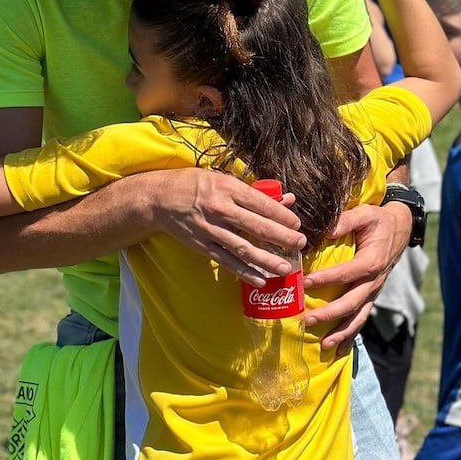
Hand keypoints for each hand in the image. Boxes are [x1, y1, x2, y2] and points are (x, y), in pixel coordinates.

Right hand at [150, 169, 306, 286]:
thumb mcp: (223, 180)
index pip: (262, 204)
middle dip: (283, 237)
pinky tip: (260, 279)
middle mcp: (220, 209)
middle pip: (258, 227)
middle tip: (300, 244)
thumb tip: (285, 200)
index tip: (297, 224)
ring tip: (286, 268)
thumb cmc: (195, 185)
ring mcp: (210, 230)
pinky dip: (244, 272)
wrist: (160, 198)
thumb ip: (254, 192)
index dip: (283, 216)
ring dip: (267, 260)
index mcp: (228, 189)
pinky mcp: (202, 246)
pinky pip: (227, 261)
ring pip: (244, 248)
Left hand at [303, 201, 411, 353]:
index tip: (304, 283)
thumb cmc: (378, 220)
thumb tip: (325, 230)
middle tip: (307, 320)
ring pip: (358, 316)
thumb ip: (345, 221)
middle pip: (352, 302)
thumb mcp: (365, 213)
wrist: (399, 228)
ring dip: (341, 332)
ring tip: (324, 345)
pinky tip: (337, 350)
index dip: (326, 279)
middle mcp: (374, 280)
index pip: (347, 273)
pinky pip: (361, 317)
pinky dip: (350, 335)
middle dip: (330, 314)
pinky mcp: (370, 295)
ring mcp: (373, 290)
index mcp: (372, 260)